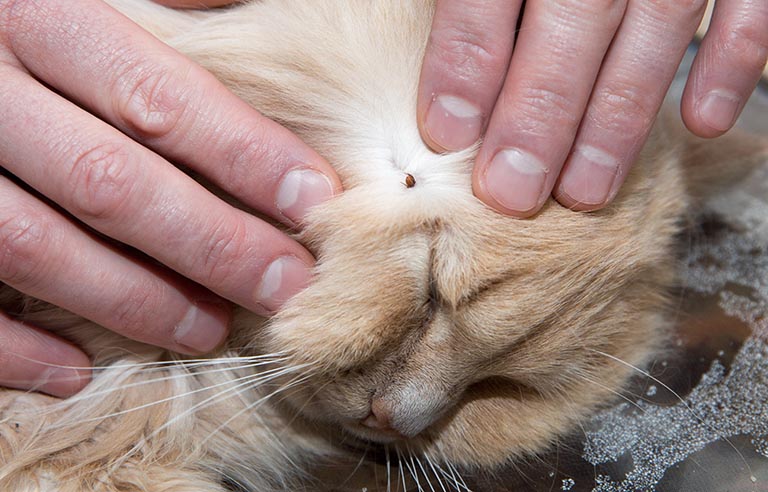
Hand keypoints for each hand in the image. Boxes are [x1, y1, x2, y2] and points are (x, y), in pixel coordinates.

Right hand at [0, 0, 340, 396]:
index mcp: (34, 16)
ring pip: (36, 248)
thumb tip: (236, 8)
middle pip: (112, 184)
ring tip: (209, 331)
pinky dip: (11, 345)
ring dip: (133, 302)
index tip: (312, 201)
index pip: (157, 98)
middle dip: (211, 245)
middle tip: (285, 286)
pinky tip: (75, 371)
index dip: (243, 155)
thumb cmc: (8, 10)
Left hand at [418, 0, 767, 215]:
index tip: (446, 134)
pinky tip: (702, 123)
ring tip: (585, 192)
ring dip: (620, 117)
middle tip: (512, 192)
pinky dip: (734, 57)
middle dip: (541, 112)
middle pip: (574, 16)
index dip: (468, 57)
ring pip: (658, 22)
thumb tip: (443, 57)